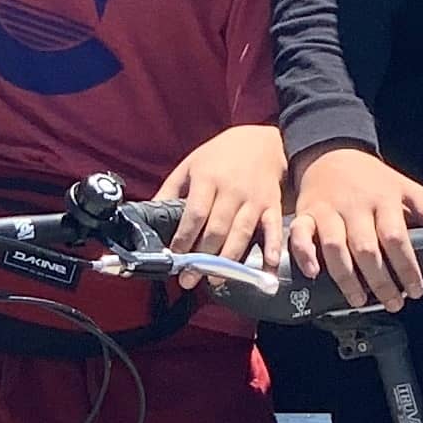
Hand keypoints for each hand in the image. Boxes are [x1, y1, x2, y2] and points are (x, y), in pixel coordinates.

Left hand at [161, 125, 284, 278]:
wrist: (263, 142)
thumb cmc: (221, 156)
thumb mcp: (190, 164)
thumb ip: (170, 190)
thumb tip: (149, 215)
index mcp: (208, 178)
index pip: (195, 214)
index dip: (184, 238)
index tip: (174, 256)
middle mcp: (232, 190)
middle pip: (217, 229)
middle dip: (202, 257)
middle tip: (189, 278)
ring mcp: (254, 199)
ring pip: (241, 234)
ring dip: (227, 261)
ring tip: (214, 280)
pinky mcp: (272, 206)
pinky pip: (273, 230)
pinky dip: (272, 250)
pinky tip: (268, 268)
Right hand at [286, 144, 422, 308]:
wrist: (331, 151)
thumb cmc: (374, 179)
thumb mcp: (408, 190)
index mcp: (385, 200)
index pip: (397, 237)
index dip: (407, 267)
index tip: (416, 290)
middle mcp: (356, 206)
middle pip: (367, 247)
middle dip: (380, 281)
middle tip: (393, 303)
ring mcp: (329, 210)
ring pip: (334, 246)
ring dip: (346, 278)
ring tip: (360, 300)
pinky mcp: (305, 214)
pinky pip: (300, 235)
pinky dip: (304, 254)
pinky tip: (313, 274)